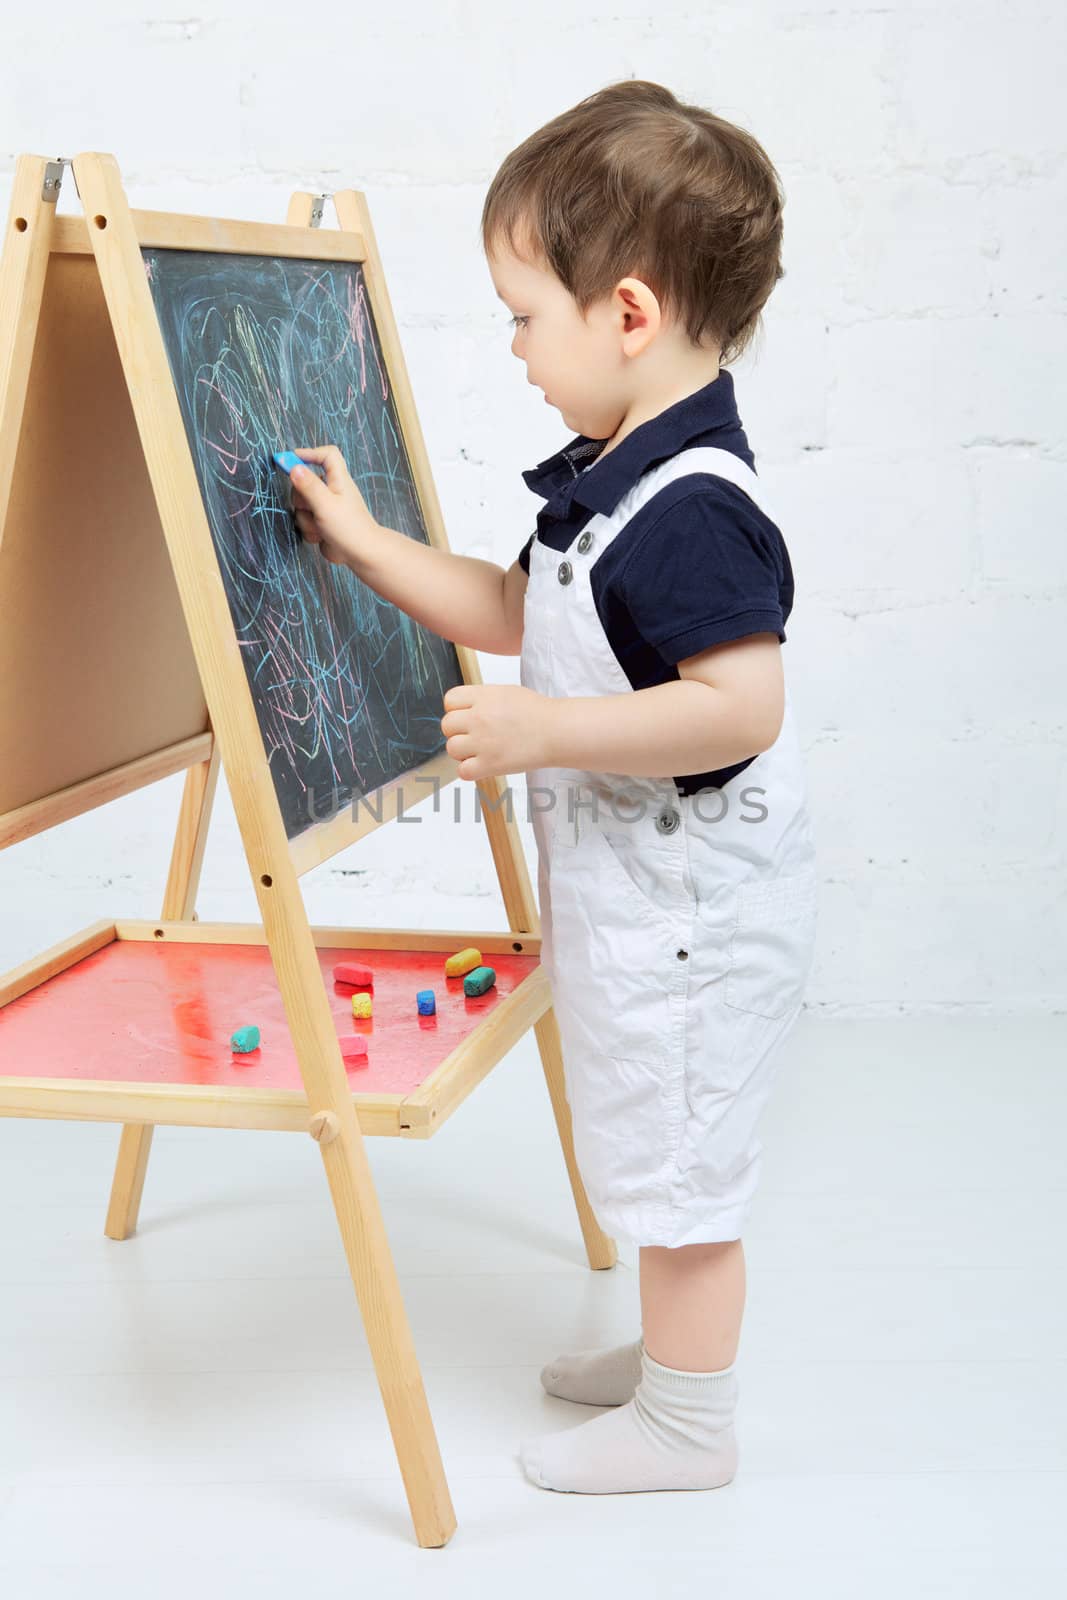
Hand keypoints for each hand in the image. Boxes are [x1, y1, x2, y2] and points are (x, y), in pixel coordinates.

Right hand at [288, 445, 377, 566]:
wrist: (361, 555)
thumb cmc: (348, 527)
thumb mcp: (325, 504)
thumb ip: (309, 486)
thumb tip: (294, 468)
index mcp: (338, 480)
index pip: (327, 455)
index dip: (309, 454)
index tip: (290, 460)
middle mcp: (332, 491)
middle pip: (305, 482)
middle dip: (301, 498)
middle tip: (309, 507)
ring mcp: (326, 508)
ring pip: (302, 506)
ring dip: (306, 519)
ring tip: (320, 527)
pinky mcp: (322, 524)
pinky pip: (306, 521)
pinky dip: (310, 530)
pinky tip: (321, 536)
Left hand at [441, 683, 555, 779]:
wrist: (557, 731)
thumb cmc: (537, 712)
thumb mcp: (506, 692)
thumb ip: (481, 699)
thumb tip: (462, 709)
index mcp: (483, 696)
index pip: (449, 700)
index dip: (456, 709)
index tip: (467, 716)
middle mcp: (480, 717)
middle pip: (447, 725)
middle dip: (458, 731)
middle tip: (476, 736)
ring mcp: (483, 741)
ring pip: (452, 748)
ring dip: (463, 752)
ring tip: (481, 750)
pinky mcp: (490, 764)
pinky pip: (463, 771)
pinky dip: (470, 770)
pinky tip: (484, 764)